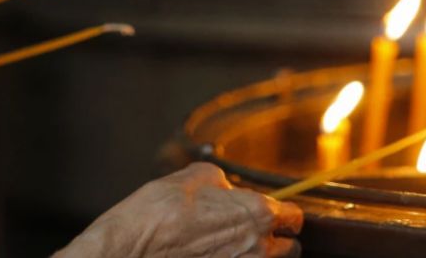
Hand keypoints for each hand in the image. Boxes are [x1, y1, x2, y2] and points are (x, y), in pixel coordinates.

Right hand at [58, 162, 302, 257]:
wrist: (130, 249)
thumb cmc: (159, 213)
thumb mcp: (194, 176)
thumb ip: (222, 181)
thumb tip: (226, 187)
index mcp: (258, 214)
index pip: (294, 217)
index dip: (286, 213)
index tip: (277, 213)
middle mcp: (258, 248)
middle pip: (288, 249)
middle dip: (276, 239)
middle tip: (254, 232)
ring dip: (259, 255)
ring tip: (234, 246)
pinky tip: (216, 256)